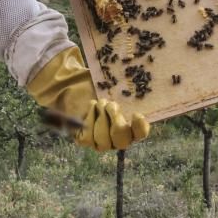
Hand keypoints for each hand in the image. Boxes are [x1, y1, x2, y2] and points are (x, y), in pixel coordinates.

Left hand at [27, 47, 149, 150]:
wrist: (77, 87)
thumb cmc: (101, 86)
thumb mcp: (113, 85)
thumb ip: (124, 86)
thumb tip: (139, 75)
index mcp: (132, 127)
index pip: (141, 134)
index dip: (140, 127)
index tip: (136, 114)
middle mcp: (118, 139)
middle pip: (122, 140)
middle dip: (115, 121)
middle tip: (109, 104)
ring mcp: (102, 142)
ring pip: (103, 140)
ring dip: (100, 118)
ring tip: (98, 103)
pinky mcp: (86, 141)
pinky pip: (88, 138)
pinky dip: (88, 120)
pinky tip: (89, 108)